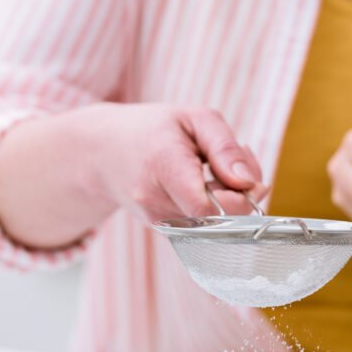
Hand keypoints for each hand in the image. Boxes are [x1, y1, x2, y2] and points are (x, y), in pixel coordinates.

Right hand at [77, 103, 266, 221]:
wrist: (101, 154)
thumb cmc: (153, 130)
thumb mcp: (194, 119)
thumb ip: (225, 148)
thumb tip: (250, 183)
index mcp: (163, 166)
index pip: (207, 207)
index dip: (239, 197)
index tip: (248, 177)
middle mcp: (156, 202)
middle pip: (221, 218)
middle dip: (242, 195)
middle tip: (239, 162)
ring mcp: (159, 222)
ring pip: (217, 225)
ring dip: (230, 201)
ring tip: (216, 169)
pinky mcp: (167, 233)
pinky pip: (207, 227)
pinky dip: (216, 208)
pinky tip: (205, 185)